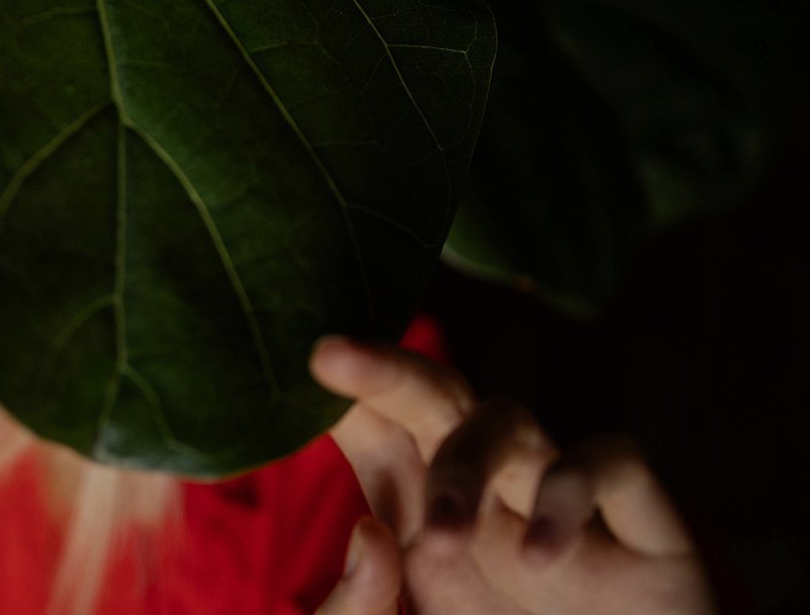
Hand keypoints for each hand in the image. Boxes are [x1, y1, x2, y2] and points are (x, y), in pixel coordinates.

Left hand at [309, 335, 717, 614]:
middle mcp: (487, 493)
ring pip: (509, 418)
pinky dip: (570, 494)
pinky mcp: (642, 529)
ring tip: (442, 538)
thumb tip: (370, 531)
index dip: (343, 393)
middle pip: (432, 400)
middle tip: (327, 353)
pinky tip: (539, 558)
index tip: (300, 362)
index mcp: (422, 515)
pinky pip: (609, 461)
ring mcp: (556, 502)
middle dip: (384, 371)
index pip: (374, 427)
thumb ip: (357, 612)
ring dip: (467, 463)